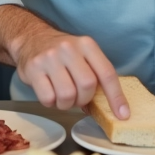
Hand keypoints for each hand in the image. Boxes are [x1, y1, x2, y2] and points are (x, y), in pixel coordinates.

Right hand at [11, 27, 129, 116]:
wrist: (31, 39)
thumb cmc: (63, 54)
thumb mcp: (83, 55)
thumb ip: (95, 75)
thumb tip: (107, 106)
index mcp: (87, 45)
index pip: (107, 73)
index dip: (116, 97)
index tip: (122, 114)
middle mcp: (69, 48)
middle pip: (87, 85)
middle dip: (84, 99)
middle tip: (78, 98)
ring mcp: (50, 58)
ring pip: (67, 95)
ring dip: (67, 104)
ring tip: (63, 97)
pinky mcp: (33, 69)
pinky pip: (47, 98)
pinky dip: (51, 103)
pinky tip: (50, 93)